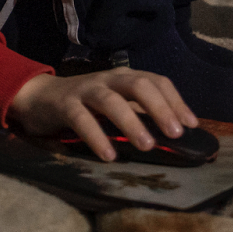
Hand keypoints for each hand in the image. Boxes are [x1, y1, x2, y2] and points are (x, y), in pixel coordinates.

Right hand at [9, 69, 197, 161]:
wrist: (40, 98)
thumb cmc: (87, 104)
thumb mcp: (117, 104)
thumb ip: (139, 113)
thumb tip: (173, 132)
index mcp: (126, 77)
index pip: (158, 81)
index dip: (176, 101)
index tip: (192, 125)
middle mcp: (110, 79)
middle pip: (140, 85)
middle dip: (160, 108)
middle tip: (175, 133)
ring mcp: (87, 89)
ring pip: (112, 100)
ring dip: (132, 122)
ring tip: (147, 145)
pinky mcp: (66, 104)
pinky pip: (82, 119)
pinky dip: (97, 136)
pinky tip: (109, 155)